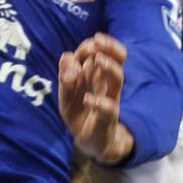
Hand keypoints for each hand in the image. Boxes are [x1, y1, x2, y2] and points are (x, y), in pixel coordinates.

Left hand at [58, 33, 133, 164]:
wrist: (91, 142)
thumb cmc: (79, 113)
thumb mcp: (65, 95)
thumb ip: (65, 77)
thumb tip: (66, 56)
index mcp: (93, 75)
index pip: (97, 53)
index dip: (89, 46)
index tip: (83, 48)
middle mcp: (104, 83)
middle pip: (116, 58)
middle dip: (108, 47)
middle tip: (98, 41)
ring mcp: (109, 99)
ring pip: (117, 78)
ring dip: (108, 67)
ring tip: (98, 60)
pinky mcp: (109, 118)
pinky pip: (110, 108)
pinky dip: (99, 103)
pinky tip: (88, 100)